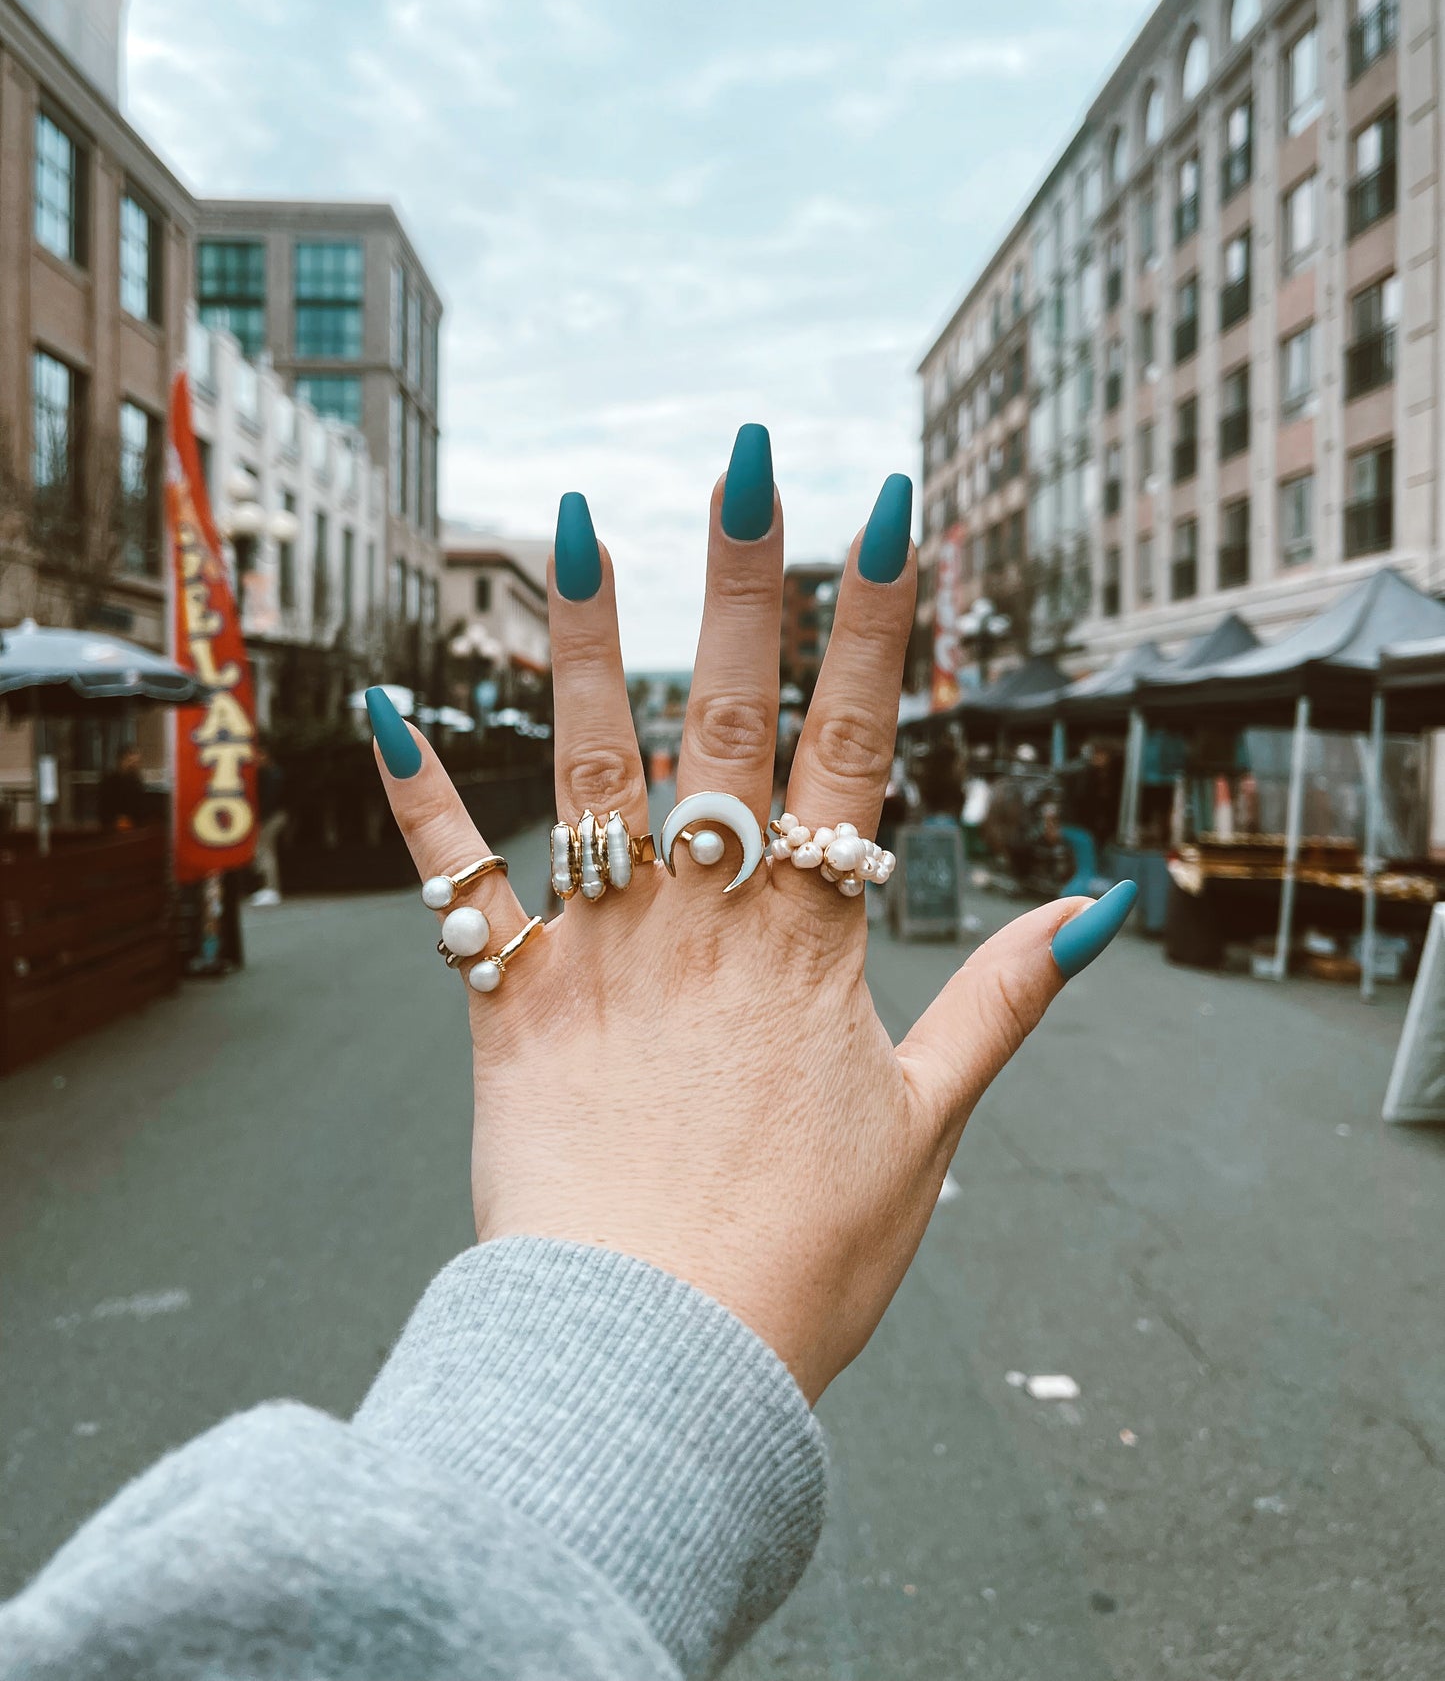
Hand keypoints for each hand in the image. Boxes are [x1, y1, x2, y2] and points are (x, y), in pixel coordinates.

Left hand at [368, 428, 1131, 1401]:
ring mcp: (602, 949)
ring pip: (595, 765)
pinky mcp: (507, 1002)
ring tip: (576, 521)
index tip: (891, 512)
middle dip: (745, 580)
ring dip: (589, 640)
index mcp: (814, 940)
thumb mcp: (930, 1128)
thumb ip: (1005, 1005)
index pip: (859, 744)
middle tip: (749, 458)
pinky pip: (454, 886)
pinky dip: (415, 797)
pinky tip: (377, 707)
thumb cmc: (798, 1256)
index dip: (879, 622)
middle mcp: (709, 917)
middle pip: (733, 718)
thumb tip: (1099, 912)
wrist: (656, 1361)